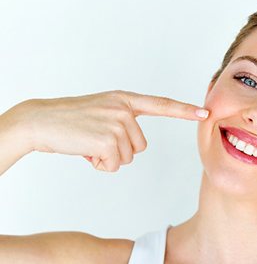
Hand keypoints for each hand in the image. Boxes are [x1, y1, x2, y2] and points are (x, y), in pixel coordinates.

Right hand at [4, 90, 208, 171]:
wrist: (41, 121)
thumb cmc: (71, 120)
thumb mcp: (102, 111)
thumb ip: (123, 121)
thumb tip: (134, 146)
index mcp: (125, 100)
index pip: (160, 104)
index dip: (183, 110)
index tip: (204, 112)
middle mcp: (124, 109)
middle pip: (141, 145)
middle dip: (120, 150)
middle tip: (95, 139)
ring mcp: (117, 123)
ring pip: (129, 156)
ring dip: (109, 158)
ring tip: (89, 143)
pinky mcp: (108, 139)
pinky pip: (115, 165)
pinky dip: (101, 165)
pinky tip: (86, 151)